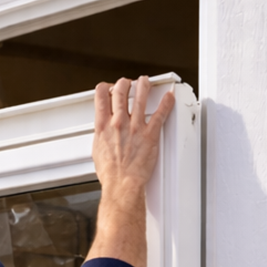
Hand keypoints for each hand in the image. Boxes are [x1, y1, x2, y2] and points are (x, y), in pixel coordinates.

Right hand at [92, 76, 174, 215]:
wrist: (121, 184)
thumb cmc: (110, 172)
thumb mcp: (97, 150)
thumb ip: (102, 135)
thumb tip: (103, 131)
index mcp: (103, 126)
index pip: (100, 96)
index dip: (105, 88)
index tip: (108, 87)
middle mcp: (118, 123)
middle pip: (120, 92)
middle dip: (124, 83)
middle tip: (127, 82)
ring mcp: (135, 127)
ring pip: (140, 97)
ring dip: (143, 86)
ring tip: (145, 82)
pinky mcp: (149, 135)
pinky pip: (160, 114)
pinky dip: (166, 103)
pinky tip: (168, 98)